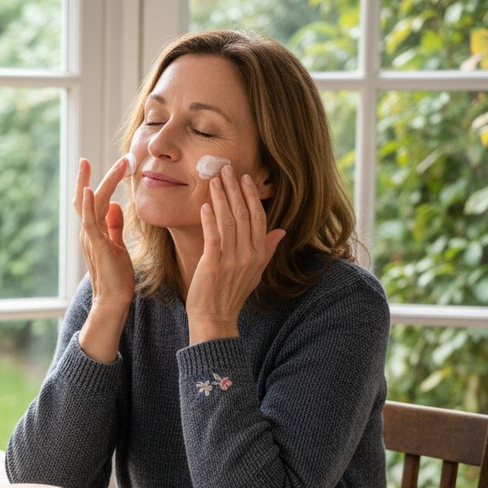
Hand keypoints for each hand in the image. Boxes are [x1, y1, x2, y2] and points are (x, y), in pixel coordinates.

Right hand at [74, 156, 134, 361]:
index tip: (109, 164)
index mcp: (94, 231)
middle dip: (100, 176)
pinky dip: (88, 205)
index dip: (99, 181)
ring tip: (119, 164)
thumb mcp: (117, 245)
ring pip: (92, 203)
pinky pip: (89, 221)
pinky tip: (90, 189)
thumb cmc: (116, 276)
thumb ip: (114, 226)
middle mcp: (88, 231)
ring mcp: (90, 237)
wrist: (113, 300)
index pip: (94, 201)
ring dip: (102, 181)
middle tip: (110, 157)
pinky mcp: (96, 245)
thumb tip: (115, 206)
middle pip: (90, 197)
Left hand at [187, 165, 285, 344]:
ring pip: (228, 221)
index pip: (259, 218)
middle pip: (244, 215)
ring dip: (221, 198)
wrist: (215, 318)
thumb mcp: (255, 272)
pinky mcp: (213, 265)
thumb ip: (267, 249)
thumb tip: (281, 231)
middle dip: (235, 189)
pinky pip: (213, 236)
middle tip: (226, 169)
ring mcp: (231, 260)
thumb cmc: (232, 294)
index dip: (252, 197)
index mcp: (259, 255)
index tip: (245, 178)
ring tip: (214, 180)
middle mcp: (249, 255)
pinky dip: (209, 219)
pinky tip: (206, 204)